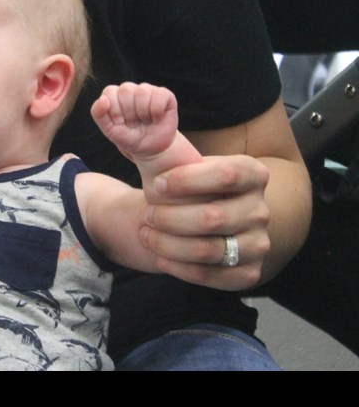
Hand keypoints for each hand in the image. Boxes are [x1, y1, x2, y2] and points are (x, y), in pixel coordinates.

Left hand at [91, 82, 178, 160]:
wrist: (150, 149)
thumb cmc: (128, 137)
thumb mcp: (109, 130)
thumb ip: (98, 114)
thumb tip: (103, 99)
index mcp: (115, 95)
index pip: (110, 92)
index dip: (115, 111)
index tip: (120, 123)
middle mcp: (131, 89)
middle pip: (125, 90)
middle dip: (129, 112)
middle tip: (133, 123)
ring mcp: (148, 90)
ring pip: (142, 91)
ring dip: (143, 113)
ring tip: (145, 121)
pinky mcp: (165, 95)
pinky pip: (160, 95)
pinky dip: (157, 111)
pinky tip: (156, 118)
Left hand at [140, 154, 270, 290]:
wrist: (191, 218)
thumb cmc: (180, 185)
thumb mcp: (173, 159)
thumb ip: (160, 144)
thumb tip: (145, 131)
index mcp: (252, 174)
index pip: (226, 174)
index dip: (186, 181)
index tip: (156, 184)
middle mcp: (261, 209)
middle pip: (213, 217)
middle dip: (169, 217)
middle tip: (148, 214)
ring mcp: (259, 244)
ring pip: (208, 249)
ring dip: (168, 243)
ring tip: (147, 233)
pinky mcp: (248, 273)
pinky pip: (209, 276)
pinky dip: (176, 266)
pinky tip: (159, 253)